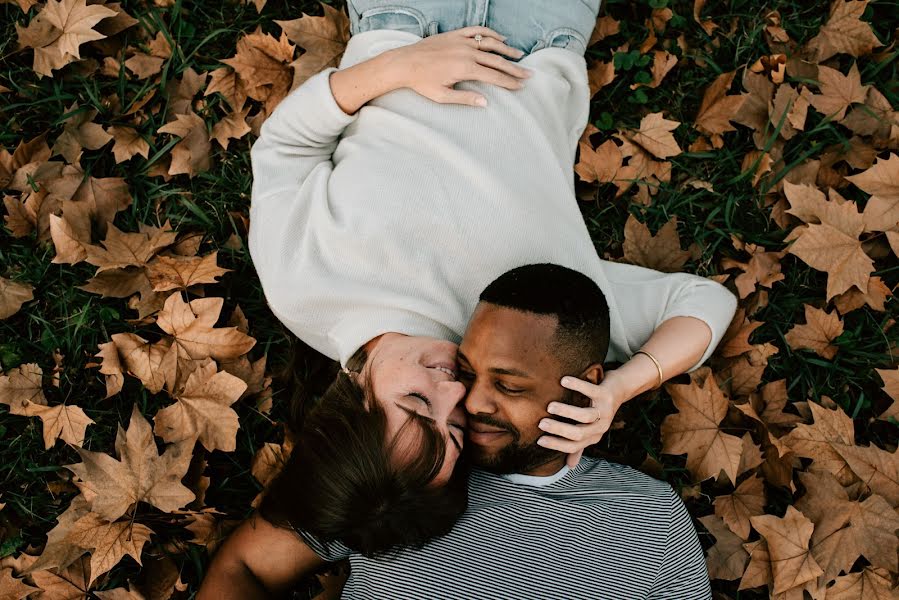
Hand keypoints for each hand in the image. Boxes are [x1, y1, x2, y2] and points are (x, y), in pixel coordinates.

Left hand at [386, 26, 531, 105]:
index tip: (521, 86)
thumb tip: (485, 102)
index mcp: (465, 68)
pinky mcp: (455, 35)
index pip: (494, 76)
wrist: (404, 63)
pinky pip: (477, 31)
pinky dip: (490, 34)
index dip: (509, 82)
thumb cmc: (421, 82)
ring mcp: (461, 42)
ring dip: (507, 50)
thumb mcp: (442, 96)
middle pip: (497, 60)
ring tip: (520, 56)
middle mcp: (466, 52)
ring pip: (490, 44)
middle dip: (514, 68)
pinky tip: (501, 38)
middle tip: (528, 74)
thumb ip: (465, 98)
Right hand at [537, 375, 624, 468]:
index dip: (556, 445)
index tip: (539, 440)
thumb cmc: (599, 410)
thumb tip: (569, 466)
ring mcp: (604, 411)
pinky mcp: (606, 395)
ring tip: (550, 406)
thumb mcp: (591, 430)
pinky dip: (577, 386)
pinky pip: (590, 391)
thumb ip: (579, 446)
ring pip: (585, 416)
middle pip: (578, 433)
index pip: (573, 446)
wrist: (620, 390)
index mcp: (593, 437)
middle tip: (542, 423)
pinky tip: (563, 381)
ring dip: (566, 412)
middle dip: (559, 430)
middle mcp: (600, 427)